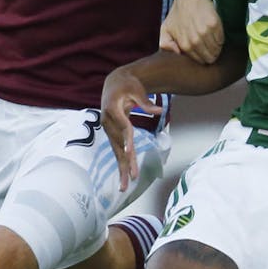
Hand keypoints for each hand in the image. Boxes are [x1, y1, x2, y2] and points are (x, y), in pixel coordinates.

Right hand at [100, 67, 162, 192]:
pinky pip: (116, 149)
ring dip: (121, 167)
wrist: (113, 82)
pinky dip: (120, 162)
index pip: (122, 126)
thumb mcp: (137, 88)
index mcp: (113, 108)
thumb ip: (146, 101)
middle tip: (132, 177)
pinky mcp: (110, 132)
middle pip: (119, 143)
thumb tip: (159, 110)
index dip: (126, 139)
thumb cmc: (127, 84)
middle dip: (125, 161)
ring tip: (125, 186)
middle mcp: (108, 120)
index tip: (130, 152)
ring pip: (116, 150)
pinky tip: (124, 175)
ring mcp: (108, 128)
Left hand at [160, 0, 223, 62]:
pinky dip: (220, 38)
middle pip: (210, 58)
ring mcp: (205, 32)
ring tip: (211, 38)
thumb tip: (175, 53)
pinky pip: (222, 39)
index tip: (202, 50)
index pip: (200, 61)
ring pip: (217, 50)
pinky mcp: (214, 24)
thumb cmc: (178, 13)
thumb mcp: (165, 29)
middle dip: (211, 54)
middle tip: (208, 45)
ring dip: (216, 46)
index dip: (203, 58)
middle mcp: (194, 40)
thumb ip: (165, 44)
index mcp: (184, 44)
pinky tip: (214, 31)